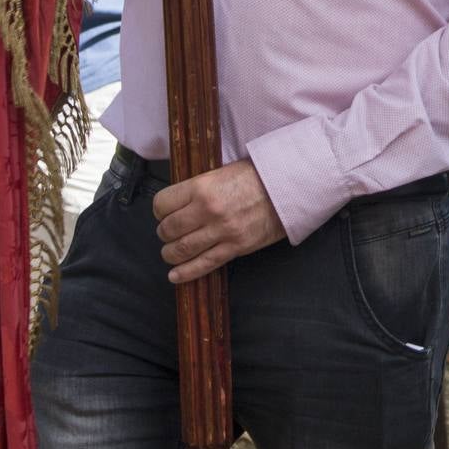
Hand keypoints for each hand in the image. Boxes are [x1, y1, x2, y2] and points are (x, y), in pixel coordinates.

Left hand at [152, 158, 284, 283]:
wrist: (289, 186)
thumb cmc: (257, 175)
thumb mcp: (222, 172)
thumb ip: (199, 188)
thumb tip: (179, 202)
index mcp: (202, 187)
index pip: (162, 204)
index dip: (159, 210)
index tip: (164, 212)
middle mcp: (208, 210)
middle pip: (168, 229)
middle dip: (164, 233)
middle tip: (169, 232)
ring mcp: (222, 231)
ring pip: (181, 250)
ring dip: (171, 253)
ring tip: (173, 251)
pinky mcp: (235, 248)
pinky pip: (203, 265)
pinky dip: (186, 273)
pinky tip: (175, 276)